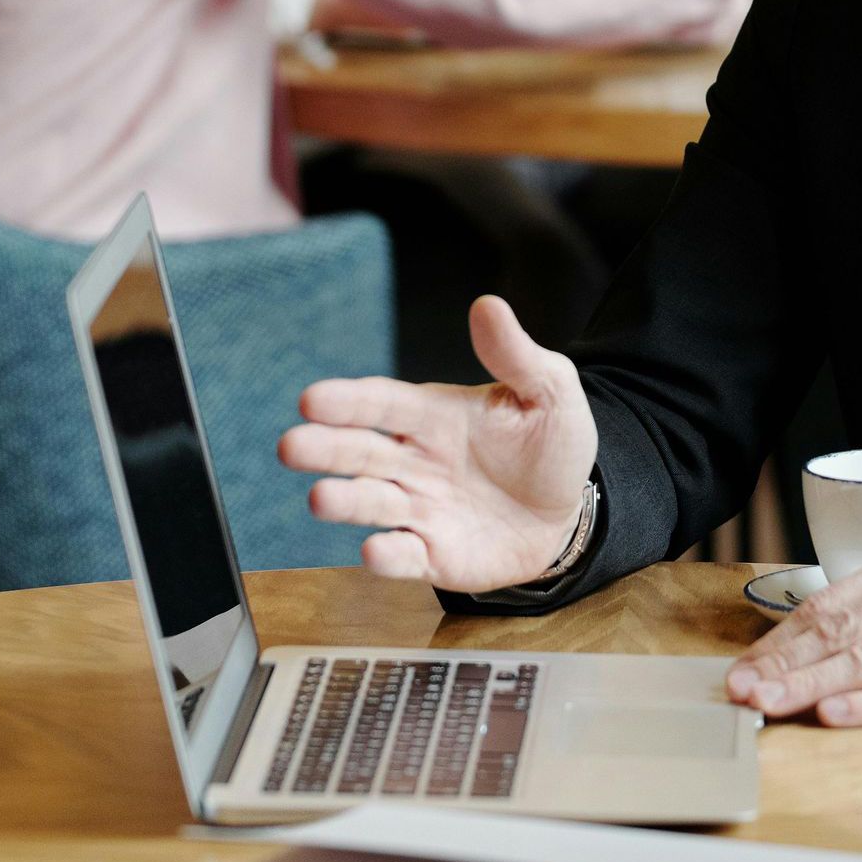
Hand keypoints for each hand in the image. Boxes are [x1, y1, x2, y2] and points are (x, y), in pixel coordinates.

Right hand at [277, 295, 597, 591]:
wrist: (570, 512)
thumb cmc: (550, 445)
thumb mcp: (548, 391)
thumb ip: (515, 355)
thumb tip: (488, 305)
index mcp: (435, 415)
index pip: (384, 404)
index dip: (349, 401)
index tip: (311, 399)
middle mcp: (415, 461)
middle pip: (362, 452)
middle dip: (326, 448)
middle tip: (291, 445)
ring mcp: (420, 509)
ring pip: (372, 504)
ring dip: (346, 501)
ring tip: (321, 498)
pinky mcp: (433, 554)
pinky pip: (404, 556)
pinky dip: (387, 555)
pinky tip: (373, 550)